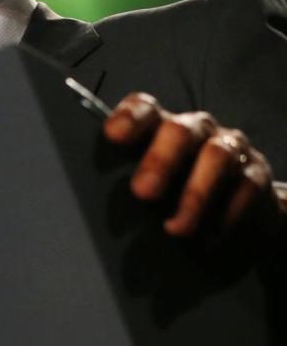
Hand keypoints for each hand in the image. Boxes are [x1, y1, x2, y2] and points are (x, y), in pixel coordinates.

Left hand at [102, 93, 284, 238]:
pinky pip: (246, 186)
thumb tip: (90, 207)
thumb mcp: (149, 185)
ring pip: (216, 157)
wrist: (235, 210)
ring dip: (195, 194)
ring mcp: (230, 149)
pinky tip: (209, 237)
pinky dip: (227, 211)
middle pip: (179, 131)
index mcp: (161, 127)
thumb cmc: (175, 194)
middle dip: (160, 160)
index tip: (113, 136)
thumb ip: (125, 183)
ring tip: (176, 229)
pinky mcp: (255, 175)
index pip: (145, 109)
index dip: (130, 117)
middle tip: (142, 193)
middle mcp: (197, 130)